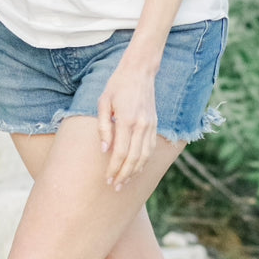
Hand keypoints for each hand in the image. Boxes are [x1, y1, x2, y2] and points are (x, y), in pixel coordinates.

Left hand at [97, 62, 158, 190]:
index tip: (107, 179)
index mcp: (126, 120)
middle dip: (124, 175)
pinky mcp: (155, 125)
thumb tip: (103, 150)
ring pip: (145, 156)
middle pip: (134, 159)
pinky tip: (136, 168)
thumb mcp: (103, 103)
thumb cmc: (116, 86)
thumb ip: (103, 127)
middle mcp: (141, 125)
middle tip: (115, 187)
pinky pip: (151, 148)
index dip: (113, 169)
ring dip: (135, 172)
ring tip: (125, 182)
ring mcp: (150, 126)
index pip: (121, 153)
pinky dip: (144, 161)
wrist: (139, 71)